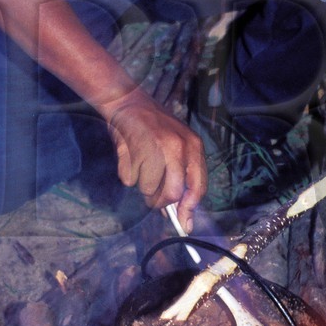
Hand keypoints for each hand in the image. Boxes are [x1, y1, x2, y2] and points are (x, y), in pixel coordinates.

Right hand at [103, 88, 206, 227]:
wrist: (127, 101)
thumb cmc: (154, 129)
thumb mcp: (175, 146)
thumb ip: (180, 176)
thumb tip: (177, 213)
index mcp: (193, 146)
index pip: (198, 186)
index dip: (189, 208)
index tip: (184, 224)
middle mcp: (177, 147)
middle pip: (171, 193)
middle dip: (159, 203)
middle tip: (152, 199)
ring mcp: (155, 147)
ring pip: (147, 189)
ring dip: (141, 184)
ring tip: (140, 163)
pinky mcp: (134, 149)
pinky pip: (129, 179)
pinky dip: (127, 173)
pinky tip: (129, 155)